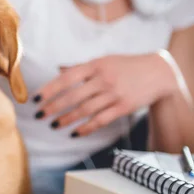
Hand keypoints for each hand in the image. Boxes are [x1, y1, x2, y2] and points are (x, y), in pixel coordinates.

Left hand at [33, 53, 176, 137]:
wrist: (159, 72)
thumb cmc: (126, 66)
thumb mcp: (104, 60)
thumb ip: (81, 67)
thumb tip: (58, 69)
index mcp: (95, 65)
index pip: (66, 78)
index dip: (49, 89)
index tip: (35, 99)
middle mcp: (103, 78)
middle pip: (73, 96)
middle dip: (53, 107)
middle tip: (39, 116)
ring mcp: (114, 93)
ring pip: (85, 110)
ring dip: (67, 119)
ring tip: (54, 125)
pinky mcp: (123, 107)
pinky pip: (101, 120)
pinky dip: (86, 128)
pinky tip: (75, 133)